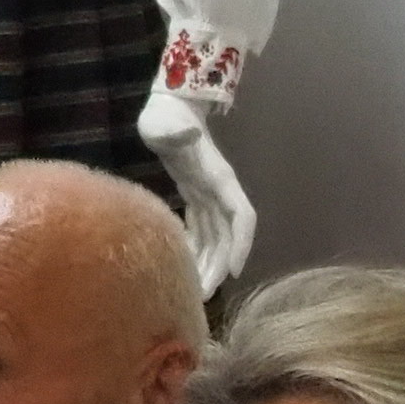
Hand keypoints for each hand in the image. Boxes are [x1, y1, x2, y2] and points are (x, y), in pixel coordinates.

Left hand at [135, 88, 255, 293]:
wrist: (168, 107)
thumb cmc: (164, 115)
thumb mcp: (162, 124)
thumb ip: (174, 132)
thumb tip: (187, 133)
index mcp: (219, 179)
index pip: (242, 216)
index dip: (242, 244)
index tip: (233, 271)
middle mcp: (219, 191)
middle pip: (229, 237)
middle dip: (220, 267)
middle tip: (203, 296)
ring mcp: (209, 196)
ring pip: (217, 239)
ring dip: (209, 265)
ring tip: (194, 292)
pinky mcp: (196, 198)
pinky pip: (202, 231)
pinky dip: (196, 251)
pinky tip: (183, 268)